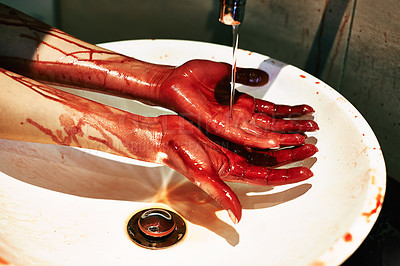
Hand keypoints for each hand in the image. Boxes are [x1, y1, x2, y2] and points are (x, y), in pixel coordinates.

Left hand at [158, 60, 318, 148]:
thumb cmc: (194, 76)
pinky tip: (276, 143)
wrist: (172, 80)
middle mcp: (237, 117)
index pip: (272, 112)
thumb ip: (246, 76)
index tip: (308, 113)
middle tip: (314, 131)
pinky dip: (260, 139)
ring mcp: (229, 123)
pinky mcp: (218, 126)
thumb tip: (264, 78)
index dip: (290, 113)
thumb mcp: (226, 72)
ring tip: (302, 142)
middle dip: (293, 128)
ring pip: (260, 134)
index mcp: (241, 105)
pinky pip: (242, 135)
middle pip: (270, 126)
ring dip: (282, 138)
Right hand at [158, 115, 317, 222]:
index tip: (307, 171)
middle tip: (311, 147)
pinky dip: (267, 126)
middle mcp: (237, 158)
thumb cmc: (179, 154)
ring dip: (283, 140)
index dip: (288, 174)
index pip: (268, 175)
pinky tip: (277, 120)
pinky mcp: (228, 130)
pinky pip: (253, 128)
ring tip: (301, 133)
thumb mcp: (202, 176)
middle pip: (272, 159)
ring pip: (265, 144)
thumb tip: (238, 217)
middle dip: (293, 154)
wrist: (165, 135)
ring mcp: (233, 144)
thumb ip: (222, 195)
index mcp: (233, 171)